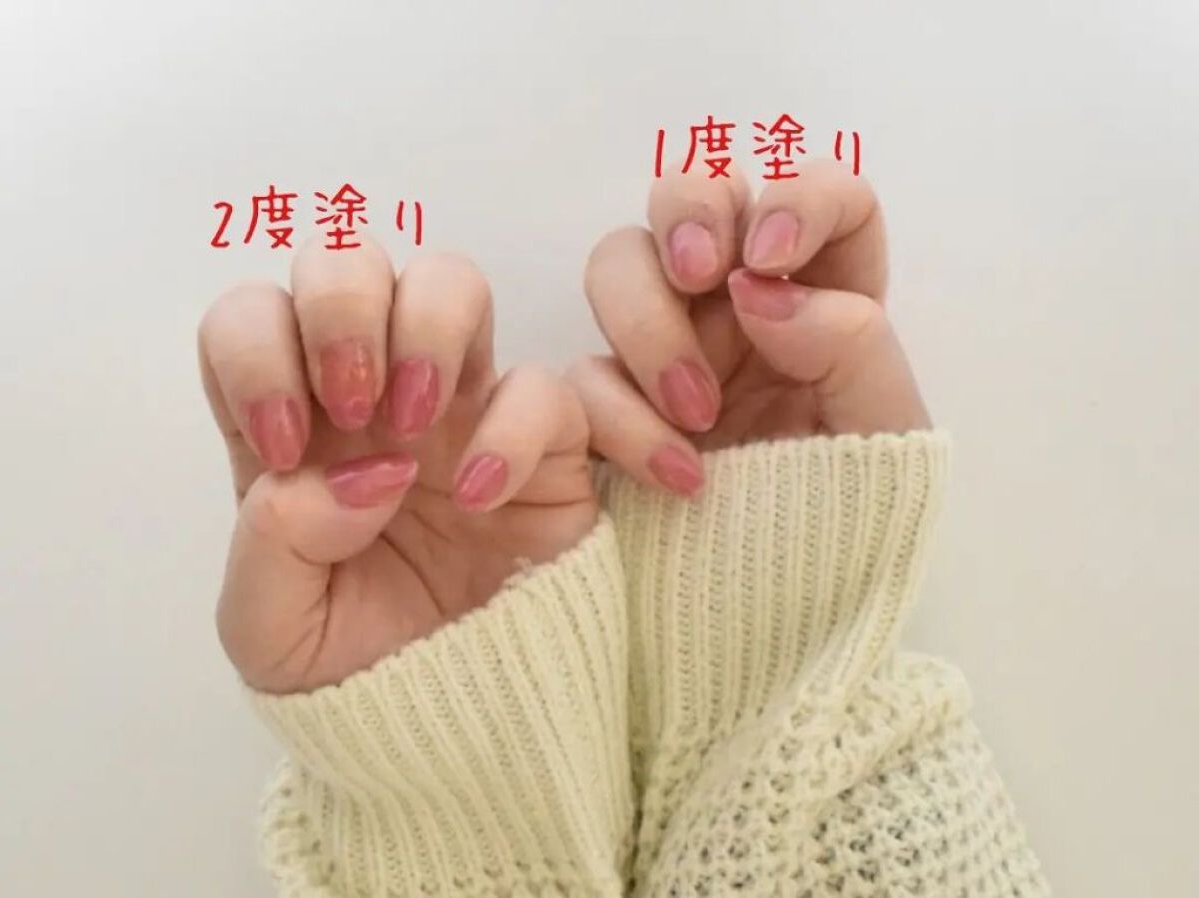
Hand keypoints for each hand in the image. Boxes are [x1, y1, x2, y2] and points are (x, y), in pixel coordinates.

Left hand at [200, 239, 594, 692]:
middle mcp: (374, 398)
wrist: (455, 724)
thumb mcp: (268, 629)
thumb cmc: (355, 667)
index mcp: (293, 426)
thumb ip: (272, 543)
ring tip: (417, 427)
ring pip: (450, 282)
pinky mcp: (545, 442)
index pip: (251, 318)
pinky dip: (516, 427)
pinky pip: (548, 383)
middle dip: (341, 307)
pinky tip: (483, 499)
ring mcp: (461, 410)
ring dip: (425, 327)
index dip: (257, 351)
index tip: (285, 445)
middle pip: (348, 260)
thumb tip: (356, 471)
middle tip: (352, 405)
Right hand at [568, 159, 929, 494]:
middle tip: (701, 273)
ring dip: (644, 313)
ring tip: (695, 409)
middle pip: (696, 194)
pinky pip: (584, 373)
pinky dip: (620, 414)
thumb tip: (762, 292)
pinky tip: (677, 472)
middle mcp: (740, 301)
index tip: (771, 257)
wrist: (786, 605)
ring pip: (621, 260)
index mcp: (823, 292)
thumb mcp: (884, 435)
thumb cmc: (853, 514)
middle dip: (688, 213)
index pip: (819, 194)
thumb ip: (852, 346)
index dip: (795, 196)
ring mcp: (670, 343)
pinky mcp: (615, 399)